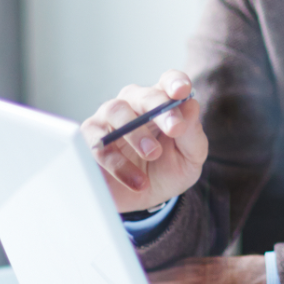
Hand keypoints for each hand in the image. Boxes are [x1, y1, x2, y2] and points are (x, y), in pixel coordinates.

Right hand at [79, 70, 207, 212]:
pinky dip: (119, 164)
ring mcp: (108, 119)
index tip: (182, 91)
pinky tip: (138, 182)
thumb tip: (191, 105)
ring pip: (116, 111)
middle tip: (175, 128)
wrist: (143, 201)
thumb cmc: (168, 172)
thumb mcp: (189, 158)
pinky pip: (100, 144)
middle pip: (142, 94)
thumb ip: (192, 134)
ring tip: (153, 154)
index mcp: (162, 104)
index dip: (175, 82)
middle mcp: (133, 105)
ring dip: (136, 132)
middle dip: (159, 109)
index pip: (168, 81)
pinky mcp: (90, 141)